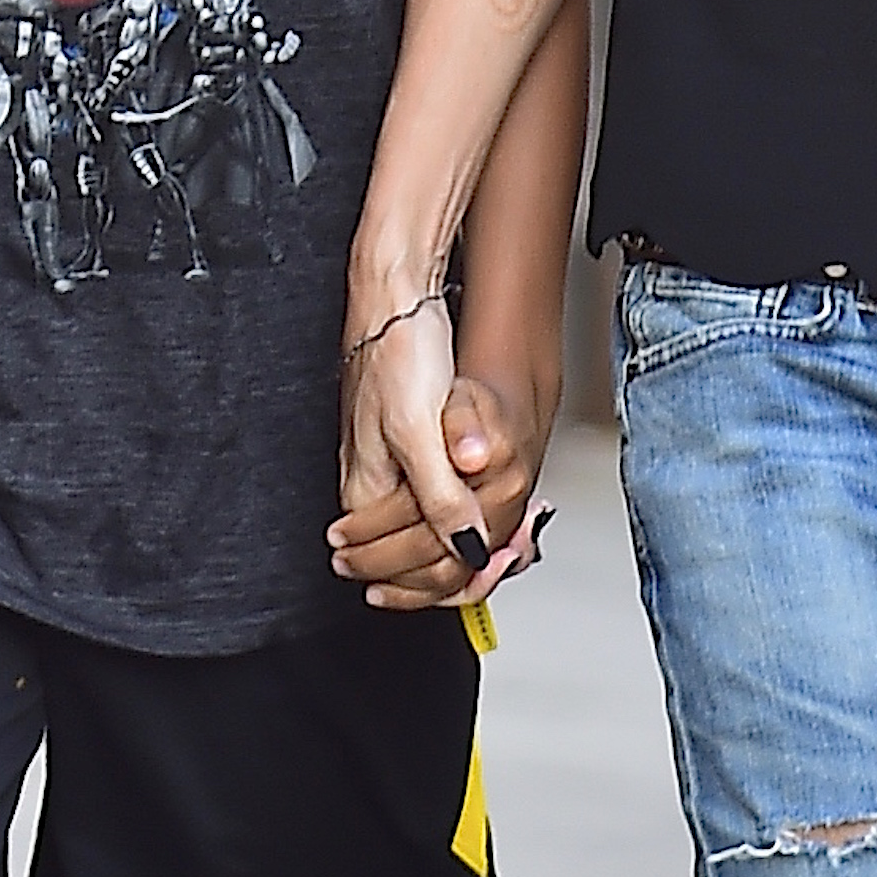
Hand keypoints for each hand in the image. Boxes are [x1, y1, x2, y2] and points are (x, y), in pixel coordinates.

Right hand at [331, 300, 539, 608]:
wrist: (397, 298)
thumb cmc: (398, 352)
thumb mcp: (418, 432)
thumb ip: (439, 496)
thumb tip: (469, 546)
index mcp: (366, 495)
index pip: (406, 571)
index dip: (455, 578)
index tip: (496, 567)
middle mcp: (373, 488)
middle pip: (415, 561)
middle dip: (461, 570)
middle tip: (508, 560)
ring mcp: (391, 468)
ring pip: (429, 532)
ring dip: (467, 544)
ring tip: (510, 544)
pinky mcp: (409, 445)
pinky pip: (437, 499)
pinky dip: (465, 511)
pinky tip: (491, 505)